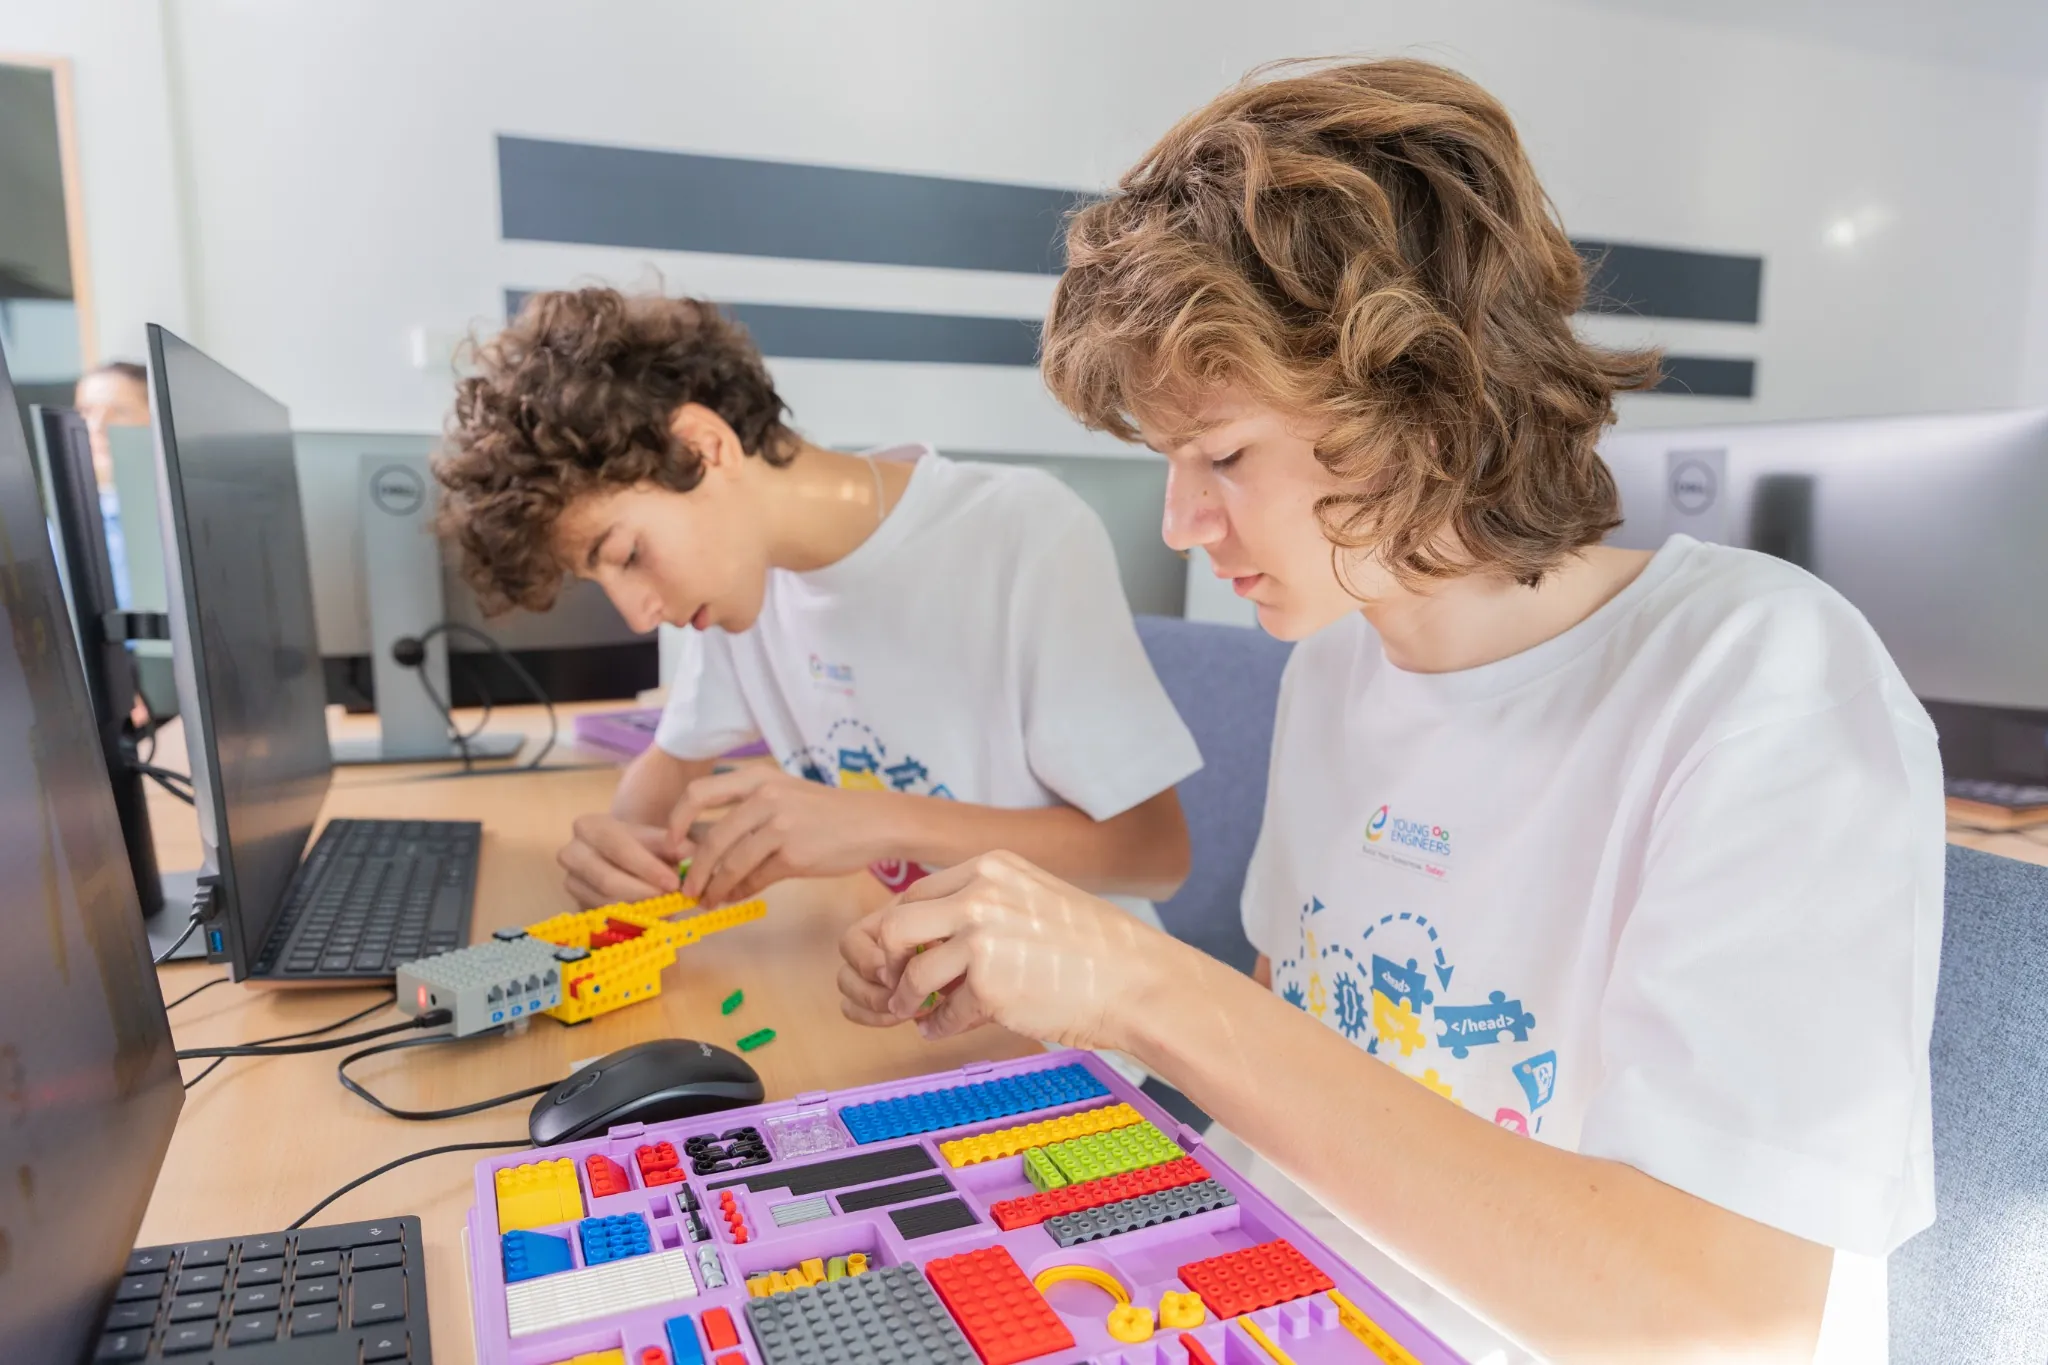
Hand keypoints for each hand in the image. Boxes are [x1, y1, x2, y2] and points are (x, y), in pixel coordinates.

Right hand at [558, 813, 682, 908]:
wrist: (624, 857)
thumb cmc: (644, 846)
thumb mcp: (659, 839)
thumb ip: (675, 845)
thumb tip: (689, 855)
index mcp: (590, 827)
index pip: (619, 848)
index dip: (647, 867)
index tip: (674, 882)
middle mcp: (572, 853)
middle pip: (608, 880)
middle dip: (644, 892)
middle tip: (672, 900)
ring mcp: (571, 882)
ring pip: (605, 903)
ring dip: (640, 909)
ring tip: (667, 908)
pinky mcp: (576, 905)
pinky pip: (604, 918)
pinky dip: (631, 920)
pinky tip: (653, 916)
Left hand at [670, 768, 893, 905]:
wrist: (873, 822)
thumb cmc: (826, 811)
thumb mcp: (784, 794)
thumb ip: (747, 811)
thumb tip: (704, 846)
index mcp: (757, 778)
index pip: (698, 793)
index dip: (676, 821)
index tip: (671, 845)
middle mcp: (765, 797)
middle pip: (711, 838)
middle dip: (693, 869)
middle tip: (686, 887)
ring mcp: (781, 826)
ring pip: (730, 864)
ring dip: (714, 887)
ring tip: (708, 900)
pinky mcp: (795, 855)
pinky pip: (755, 879)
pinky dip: (739, 892)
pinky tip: (734, 898)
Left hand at [837, 851, 1177, 1049]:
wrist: (1138, 982)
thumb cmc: (1095, 947)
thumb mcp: (1037, 898)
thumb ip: (987, 905)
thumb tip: (934, 935)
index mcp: (992, 867)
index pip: (918, 892)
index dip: (903, 928)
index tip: (901, 953)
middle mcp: (981, 895)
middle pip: (897, 925)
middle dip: (888, 960)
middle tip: (894, 982)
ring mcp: (982, 939)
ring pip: (911, 972)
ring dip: (905, 999)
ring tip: (913, 1013)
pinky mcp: (989, 986)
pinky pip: (944, 1012)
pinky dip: (939, 1026)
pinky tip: (941, 1031)